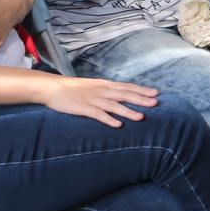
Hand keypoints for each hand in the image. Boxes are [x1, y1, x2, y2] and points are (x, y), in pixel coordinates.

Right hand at [39, 75, 159, 127]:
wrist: (53, 88)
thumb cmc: (74, 88)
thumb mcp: (94, 86)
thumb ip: (108, 90)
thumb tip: (123, 93)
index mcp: (105, 85)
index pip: (127, 87)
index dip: (141, 90)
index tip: (156, 93)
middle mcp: (101, 91)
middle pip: (124, 95)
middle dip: (140, 99)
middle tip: (155, 103)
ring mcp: (92, 99)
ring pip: (113, 105)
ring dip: (127, 111)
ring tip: (141, 117)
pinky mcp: (83, 108)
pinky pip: (97, 114)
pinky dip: (108, 119)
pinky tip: (117, 125)